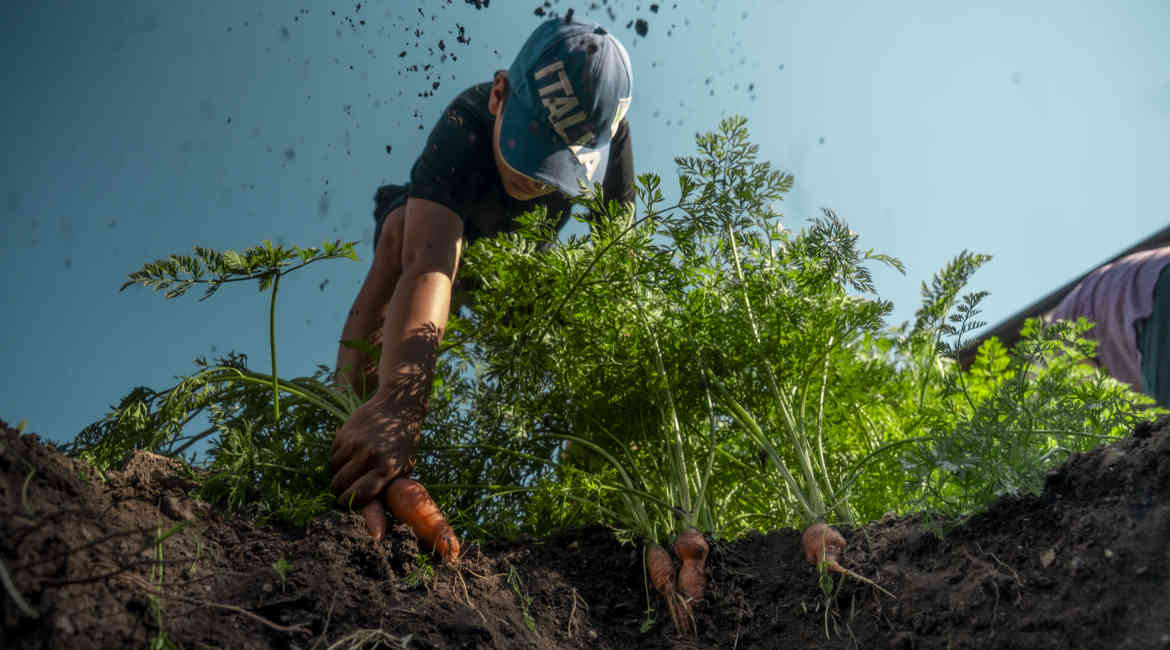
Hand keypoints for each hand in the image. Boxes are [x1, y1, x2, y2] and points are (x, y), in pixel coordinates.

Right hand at [330, 394, 419, 540]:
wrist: (398, 407)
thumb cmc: (403, 446)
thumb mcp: (402, 470)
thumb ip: (386, 496)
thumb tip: (376, 534)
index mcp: (387, 468)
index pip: (359, 496)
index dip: (350, 504)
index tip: (348, 505)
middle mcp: (370, 455)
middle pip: (340, 486)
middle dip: (342, 492)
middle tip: (349, 489)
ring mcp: (355, 443)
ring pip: (334, 472)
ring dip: (339, 475)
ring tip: (355, 468)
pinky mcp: (344, 433)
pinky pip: (332, 456)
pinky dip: (337, 460)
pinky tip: (352, 453)